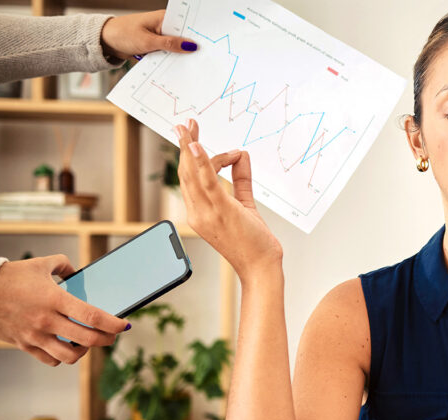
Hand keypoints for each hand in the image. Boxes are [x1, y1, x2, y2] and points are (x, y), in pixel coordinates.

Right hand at [0, 255, 128, 365]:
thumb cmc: (8, 277)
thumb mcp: (39, 264)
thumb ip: (63, 264)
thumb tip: (76, 271)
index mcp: (54, 299)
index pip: (92, 316)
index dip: (114, 323)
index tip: (125, 324)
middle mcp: (46, 320)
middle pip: (87, 339)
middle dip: (107, 339)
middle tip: (113, 334)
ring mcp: (34, 336)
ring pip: (70, 356)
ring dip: (85, 351)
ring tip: (89, 342)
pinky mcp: (24, 344)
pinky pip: (50, 360)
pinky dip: (63, 357)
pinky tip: (67, 346)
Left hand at [100, 10, 197, 59]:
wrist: (104, 41)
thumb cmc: (122, 34)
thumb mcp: (148, 41)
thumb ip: (170, 44)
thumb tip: (191, 46)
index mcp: (163, 18)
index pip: (186, 26)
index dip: (196, 36)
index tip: (207, 47)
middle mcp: (163, 26)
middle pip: (182, 38)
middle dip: (189, 48)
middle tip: (201, 60)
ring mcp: (159, 36)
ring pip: (175, 47)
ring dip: (179, 56)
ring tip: (190, 66)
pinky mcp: (155, 45)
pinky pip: (167, 53)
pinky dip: (170, 59)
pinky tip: (176, 67)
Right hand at [176, 120, 282, 280]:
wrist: (261, 267)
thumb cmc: (254, 243)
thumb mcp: (246, 205)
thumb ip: (241, 180)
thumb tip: (243, 156)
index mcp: (200, 212)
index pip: (191, 179)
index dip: (191, 156)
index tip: (197, 138)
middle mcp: (198, 212)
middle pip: (186, 172)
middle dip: (186, 145)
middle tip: (186, 124)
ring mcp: (206, 213)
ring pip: (193, 174)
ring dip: (190, 147)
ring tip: (189, 127)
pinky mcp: (221, 211)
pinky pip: (207, 182)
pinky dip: (201, 162)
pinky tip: (198, 146)